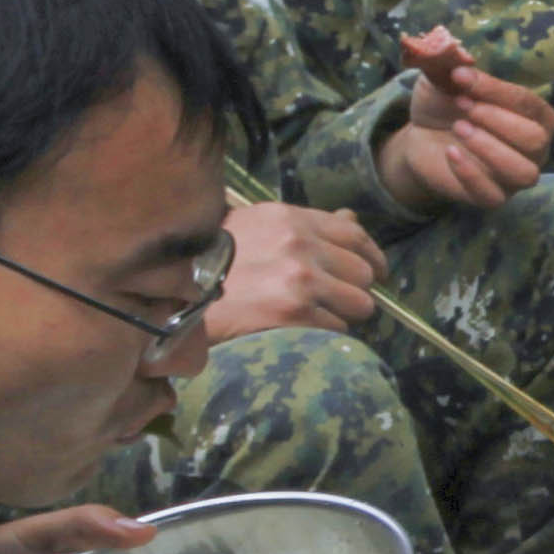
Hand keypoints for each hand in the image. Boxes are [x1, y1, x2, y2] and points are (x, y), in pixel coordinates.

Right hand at [200, 195, 383, 344]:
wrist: (177, 303)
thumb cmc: (214, 266)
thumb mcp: (257, 229)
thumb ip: (307, 225)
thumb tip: (351, 217)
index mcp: (290, 218)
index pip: (355, 233)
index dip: (372, 256)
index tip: (376, 274)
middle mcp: (300, 244)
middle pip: (364, 273)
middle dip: (353, 291)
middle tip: (334, 303)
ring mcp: (299, 279)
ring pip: (359, 305)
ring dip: (342, 316)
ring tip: (313, 318)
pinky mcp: (295, 314)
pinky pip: (338, 330)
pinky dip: (324, 336)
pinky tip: (297, 332)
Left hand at [375, 26, 553, 212]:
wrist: (420, 136)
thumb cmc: (445, 104)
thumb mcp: (445, 78)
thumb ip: (454, 65)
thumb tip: (462, 55)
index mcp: (533, 115)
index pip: (529, 104)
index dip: (497, 90)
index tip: (461, 76)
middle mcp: (534, 148)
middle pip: (536, 139)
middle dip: (498, 120)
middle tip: (462, 106)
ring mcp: (515, 176)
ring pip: (525, 173)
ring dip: (491, 149)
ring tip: (459, 129)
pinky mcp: (492, 197)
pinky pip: (493, 195)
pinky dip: (470, 174)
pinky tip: (449, 153)